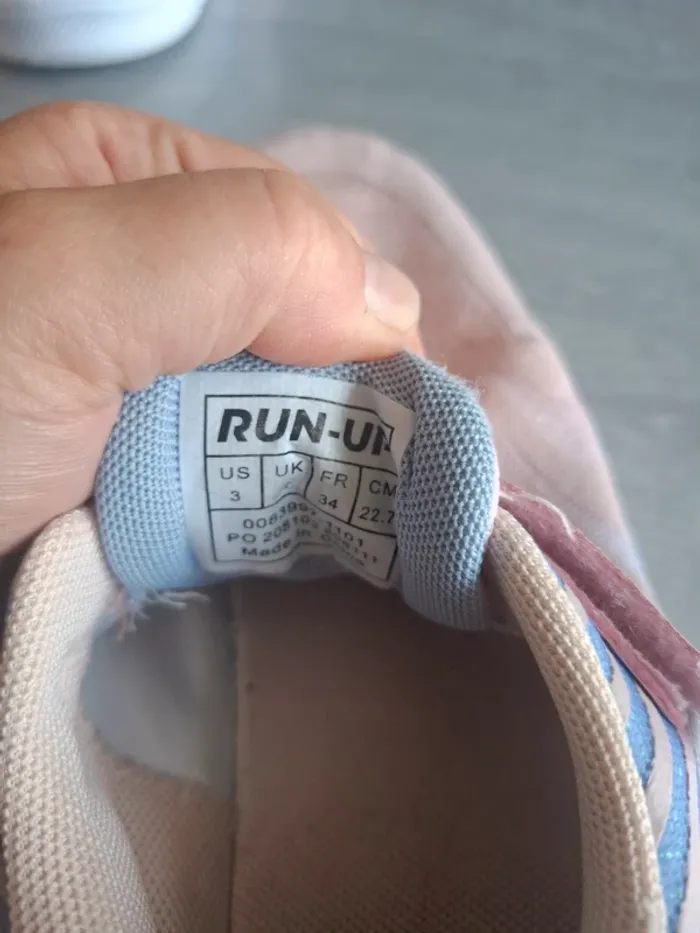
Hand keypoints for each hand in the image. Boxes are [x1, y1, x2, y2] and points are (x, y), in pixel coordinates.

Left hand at [0, 102, 419, 554]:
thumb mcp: (65, 280)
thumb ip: (238, 250)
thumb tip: (391, 309)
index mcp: (122, 180)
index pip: (296, 232)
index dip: (354, 311)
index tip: (386, 408)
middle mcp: (130, 268)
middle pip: (288, 322)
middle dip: (335, 400)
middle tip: (370, 486)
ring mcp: (128, 374)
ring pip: (265, 406)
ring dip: (307, 466)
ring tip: (344, 527)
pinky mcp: (122, 466)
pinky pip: (226, 476)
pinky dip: (264, 512)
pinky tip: (282, 542)